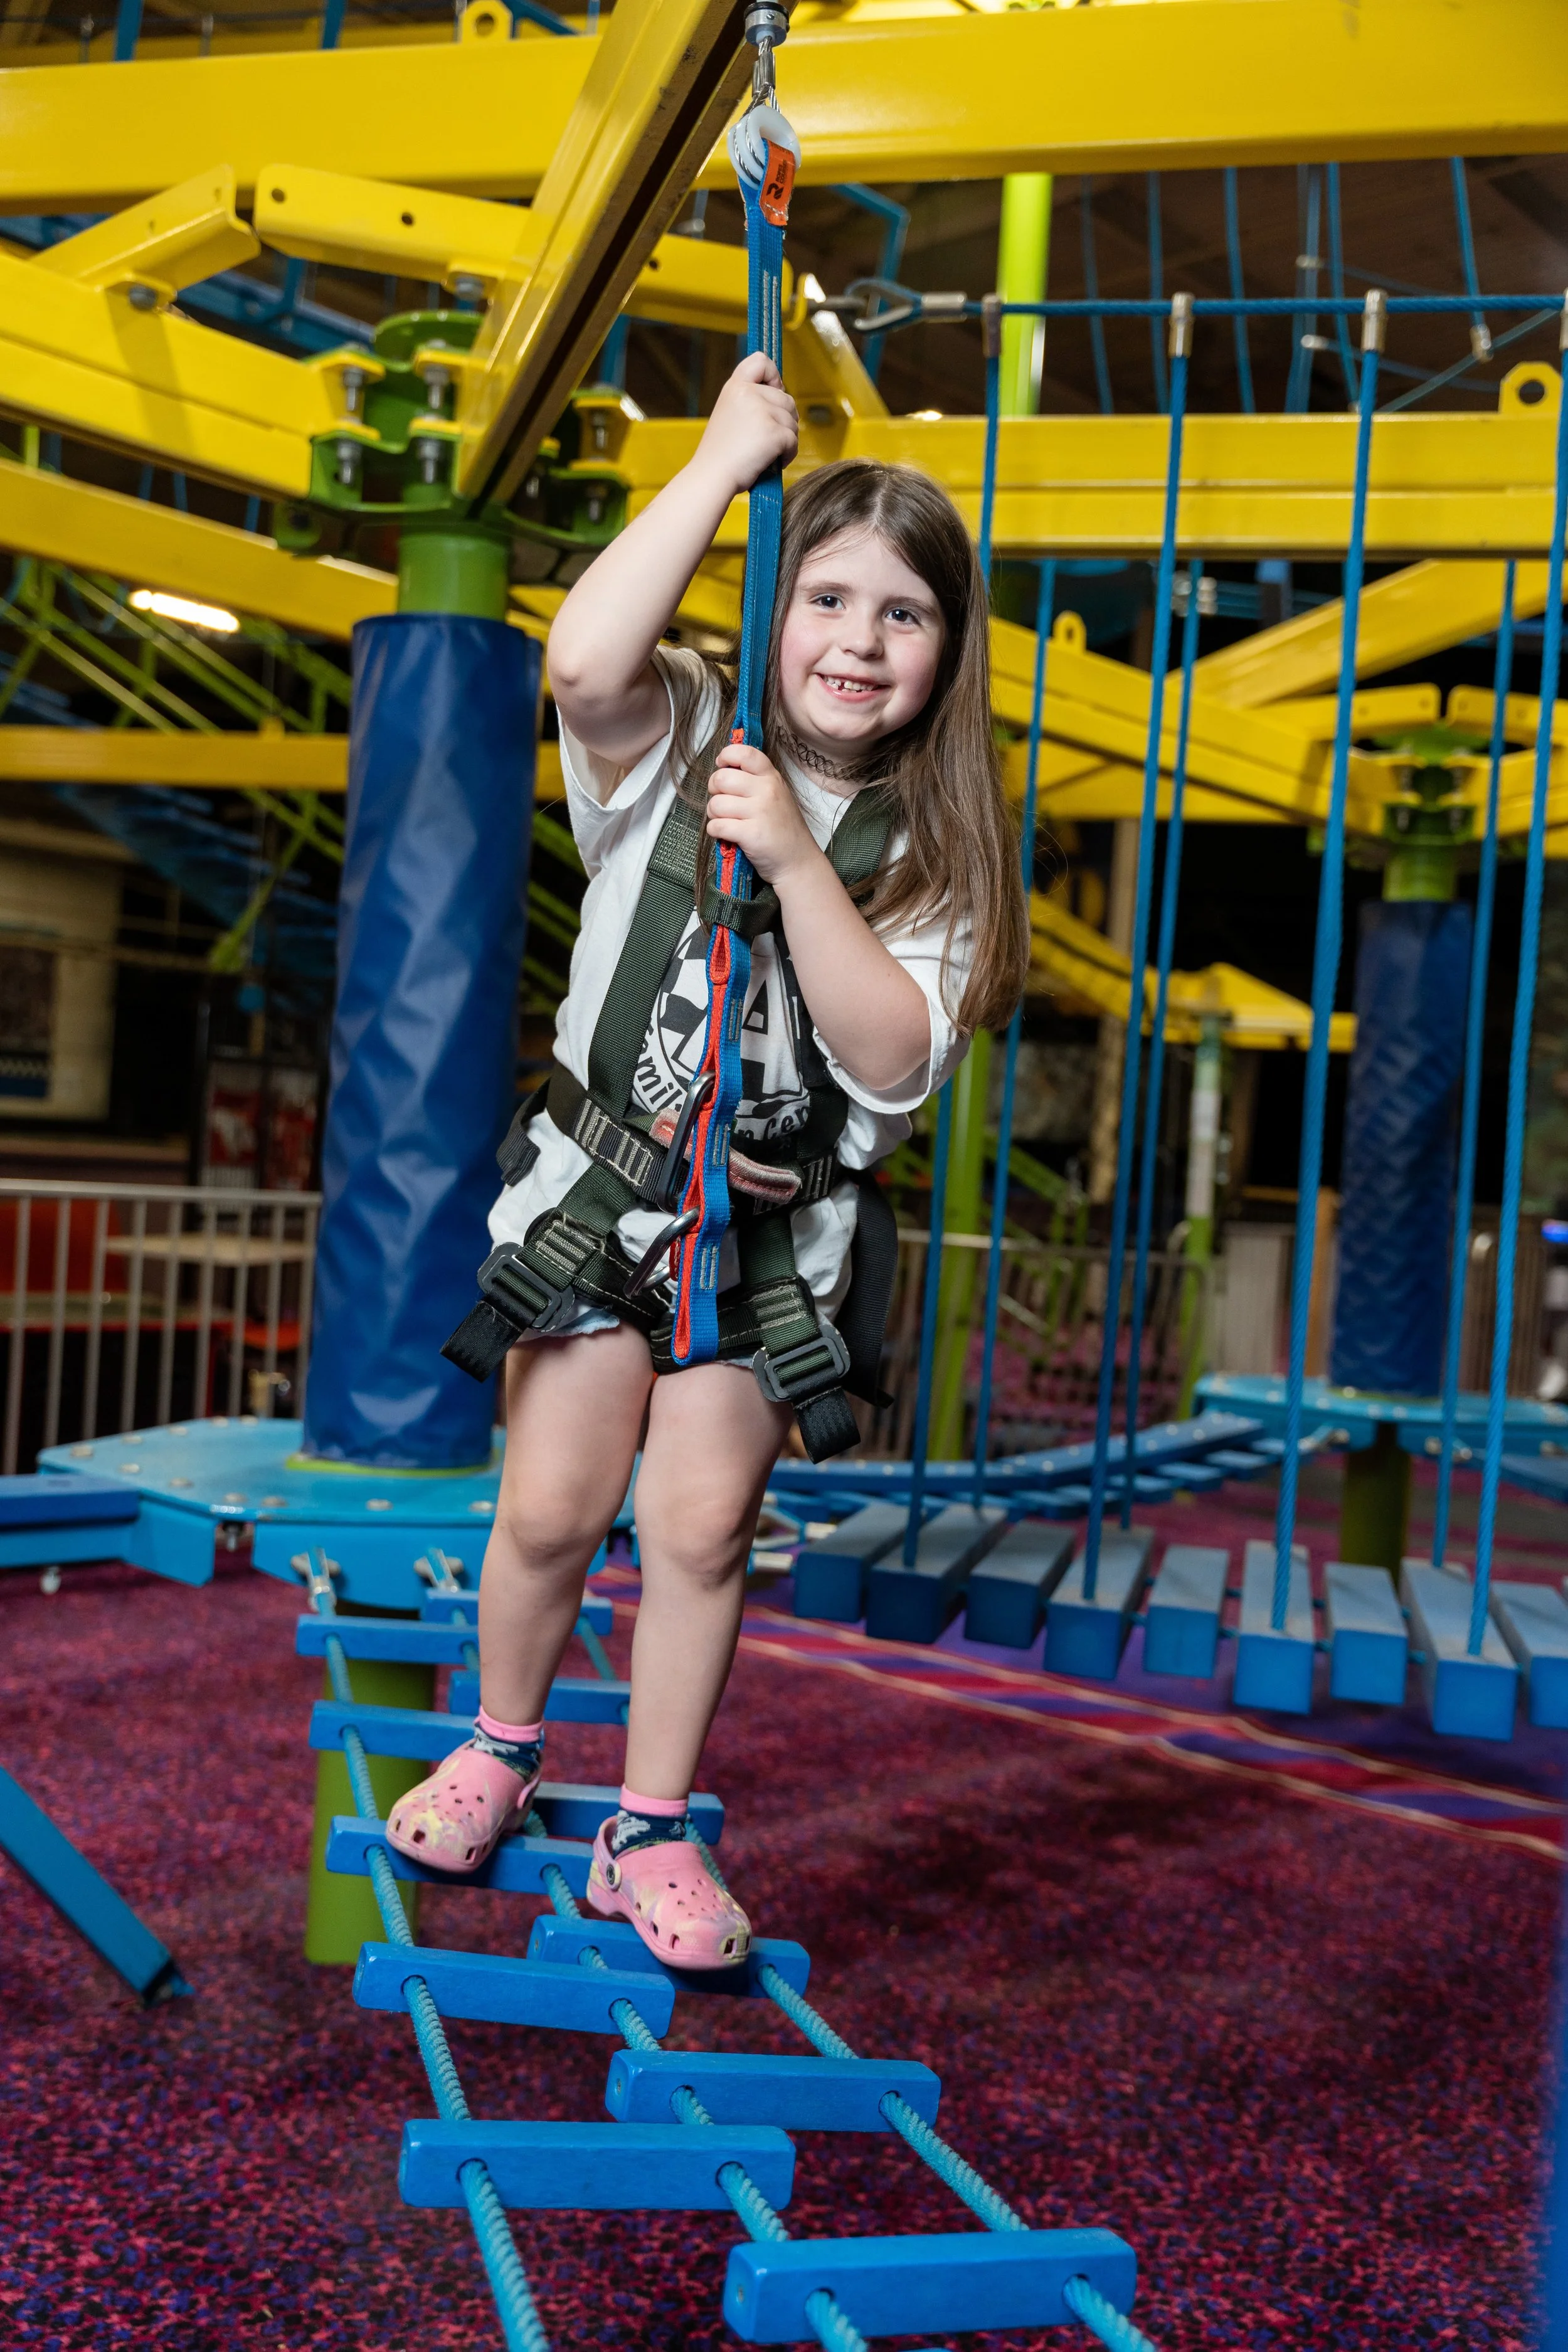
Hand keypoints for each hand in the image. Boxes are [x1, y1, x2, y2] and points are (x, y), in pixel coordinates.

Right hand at [692, 354, 797, 498]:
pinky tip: (772, 463)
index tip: (774, 392)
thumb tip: (780, 401)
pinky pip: (794, 441)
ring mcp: (762, 411)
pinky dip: (788, 454)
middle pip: (787, 399)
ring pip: (793, 422)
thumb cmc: (720, 454)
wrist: (712, 476)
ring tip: (767, 453)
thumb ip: (749, 402)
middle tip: (768, 439)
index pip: (761, 361)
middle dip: (784, 420)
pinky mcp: (774, 432)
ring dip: (786, 439)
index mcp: (735, 387)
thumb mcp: (728, 414)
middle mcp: (748, 393)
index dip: (774, 375)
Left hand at [706, 741, 820, 884]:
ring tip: (724, 821)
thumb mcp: (777, 796)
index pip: (745, 753)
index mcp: (772, 778)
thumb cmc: (783, 830)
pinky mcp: (751, 834)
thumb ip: (756, 781)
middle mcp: (766, 791)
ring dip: (713, 814)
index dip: (726, 756)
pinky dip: (715, 831)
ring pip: (715, 804)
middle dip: (713, 791)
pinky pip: (717, 825)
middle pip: (721, 778)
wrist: (798, 862)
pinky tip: (725, 834)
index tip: (722, 767)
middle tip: (722, 802)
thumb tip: (725, 770)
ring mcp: (759, 812)